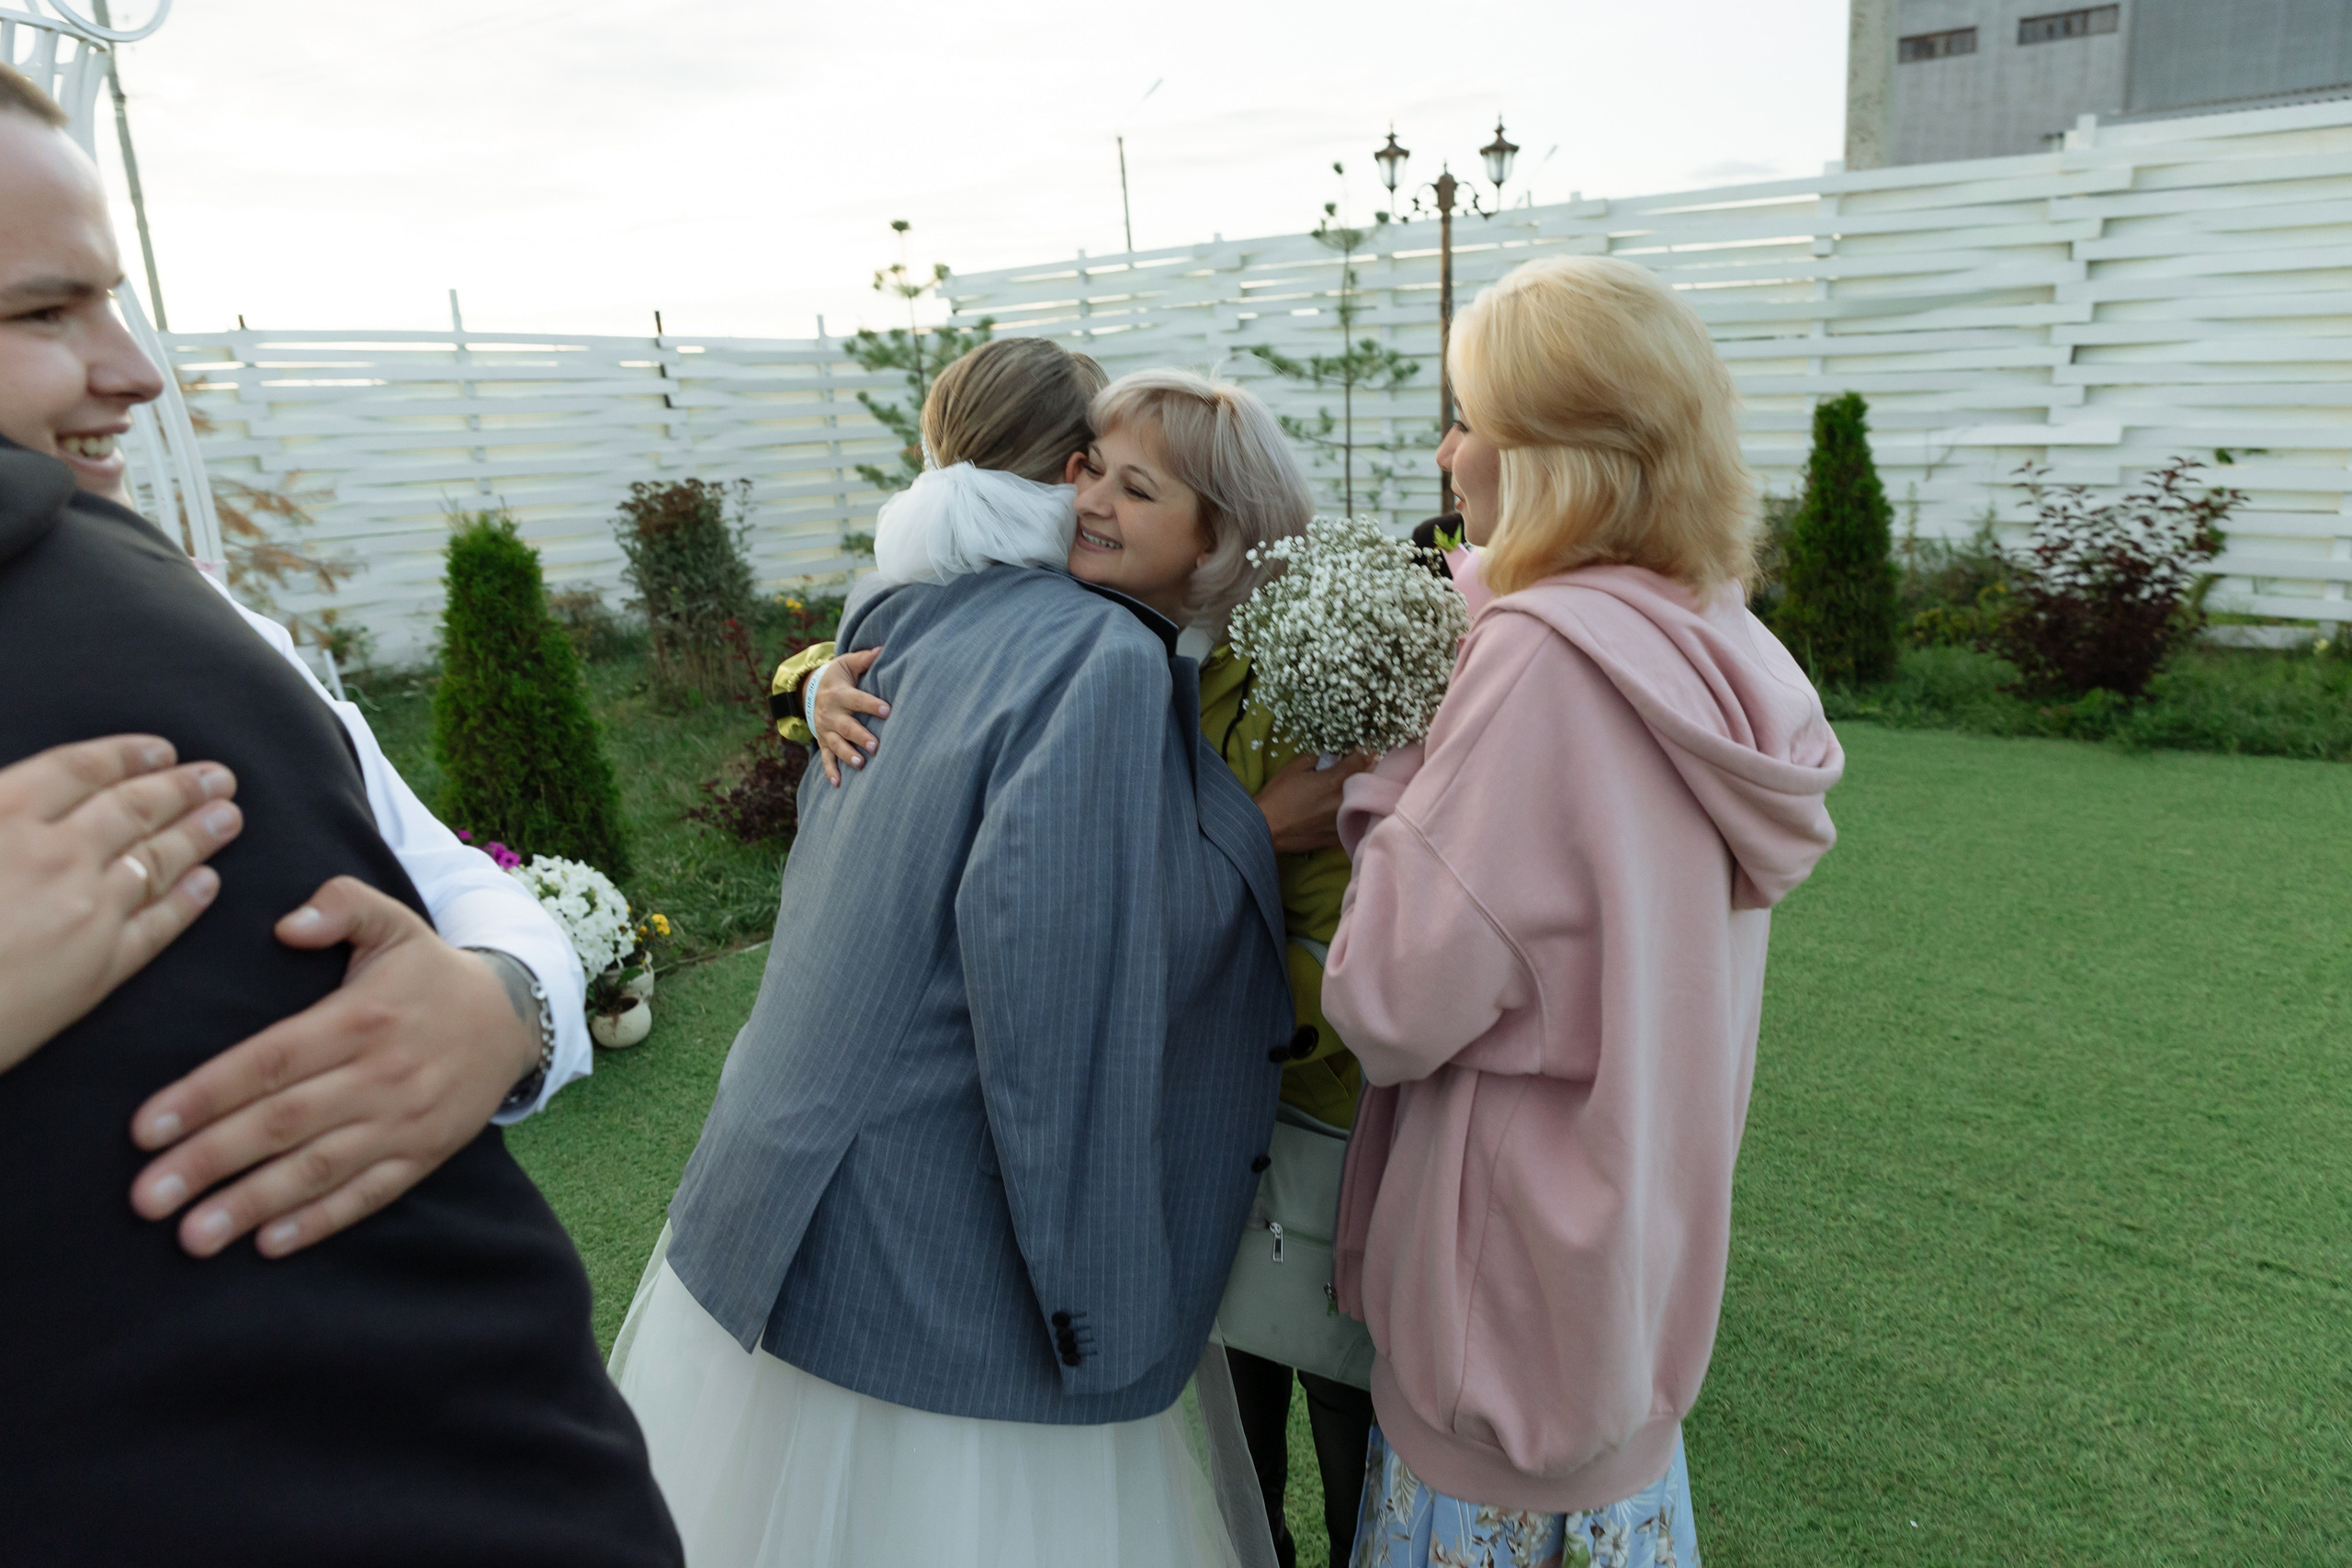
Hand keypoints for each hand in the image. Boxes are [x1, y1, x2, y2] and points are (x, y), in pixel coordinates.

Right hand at [0, 735, 240, 1073]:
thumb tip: (22, 792)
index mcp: (4, 811)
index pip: (82, 770)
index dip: (128, 757)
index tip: (163, 751)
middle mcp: (57, 852)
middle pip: (135, 809)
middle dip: (182, 789)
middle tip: (221, 777)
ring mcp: (86, 909)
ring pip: (159, 861)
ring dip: (200, 835)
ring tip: (230, 816)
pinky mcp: (99, 968)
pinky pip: (158, 926)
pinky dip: (188, 901)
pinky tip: (209, 885)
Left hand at [128, 875, 540, 1259]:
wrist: (514, 1019)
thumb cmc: (429, 974)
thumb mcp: (393, 921)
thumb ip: (340, 906)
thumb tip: (286, 924)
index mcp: (359, 1018)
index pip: (271, 1060)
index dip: (206, 1094)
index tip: (145, 1129)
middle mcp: (380, 1074)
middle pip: (283, 1123)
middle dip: (209, 1161)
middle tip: (145, 1199)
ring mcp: (404, 1121)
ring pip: (318, 1169)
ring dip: (252, 1205)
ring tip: (193, 1238)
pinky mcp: (424, 1155)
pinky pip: (368, 1194)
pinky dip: (321, 1221)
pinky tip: (269, 1243)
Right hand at [811, 646, 888, 786]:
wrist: (808, 691)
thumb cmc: (836, 677)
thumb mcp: (846, 664)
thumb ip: (864, 659)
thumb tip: (884, 649)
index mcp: (839, 694)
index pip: (857, 700)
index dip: (872, 705)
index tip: (888, 710)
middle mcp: (831, 714)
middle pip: (846, 727)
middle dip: (860, 737)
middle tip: (876, 746)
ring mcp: (825, 730)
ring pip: (836, 745)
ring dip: (848, 755)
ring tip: (861, 765)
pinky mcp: (822, 741)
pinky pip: (825, 758)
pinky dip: (830, 771)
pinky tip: (838, 784)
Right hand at [1253, 751, 1376, 854]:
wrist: (1266, 829)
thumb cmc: (1278, 795)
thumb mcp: (1295, 766)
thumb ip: (1320, 756)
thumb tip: (1336, 752)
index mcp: (1335, 781)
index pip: (1363, 759)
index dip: (1364, 750)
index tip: (1363, 747)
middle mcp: (1345, 801)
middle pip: (1369, 780)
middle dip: (1367, 770)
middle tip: (1363, 764)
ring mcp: (1344, 821)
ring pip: (1363, 801)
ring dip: (1361, 792)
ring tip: (1354, 786)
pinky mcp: (1339, 837)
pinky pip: (1354, 819)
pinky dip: (1353, 811)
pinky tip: (1343, 808)